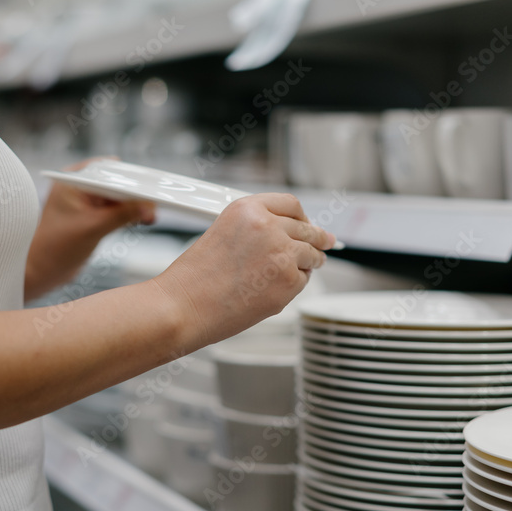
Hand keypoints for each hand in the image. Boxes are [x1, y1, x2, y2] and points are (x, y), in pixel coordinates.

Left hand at [25, 158, 155, 299]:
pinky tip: (144, 219)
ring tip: (152, 215)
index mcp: (72, 181)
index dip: (130, 178)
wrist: (40, 272)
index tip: (150, 185)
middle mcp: (78, 187)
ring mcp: (86, 203)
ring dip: (135, 206)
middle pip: (116, 183)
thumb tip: (147, 207)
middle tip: (156, 202)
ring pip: (118, 198)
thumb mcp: (92, 229)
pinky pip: (116, 211)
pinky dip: (129, 215)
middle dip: (136, 193)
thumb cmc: (53, 249)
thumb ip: (121, 216)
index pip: (107, 171)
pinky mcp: (92, 217)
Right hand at [152, 193, 334, 348]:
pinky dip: (294, 286)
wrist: (184, 306)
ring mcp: (282, 254)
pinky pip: (302, 281)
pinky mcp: (288, 282)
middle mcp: (268, 226)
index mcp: (248, 209)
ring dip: (311, 262)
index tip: (309, 223)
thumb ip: (254, 229)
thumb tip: (285, 236)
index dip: (303, 217)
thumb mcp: (222, 233)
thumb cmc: (195, 278)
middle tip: (327, 242)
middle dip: (318, 238)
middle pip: (307, 229)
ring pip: (311, 255)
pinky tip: (273, 291)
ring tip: (306, 268)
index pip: (290, 204)